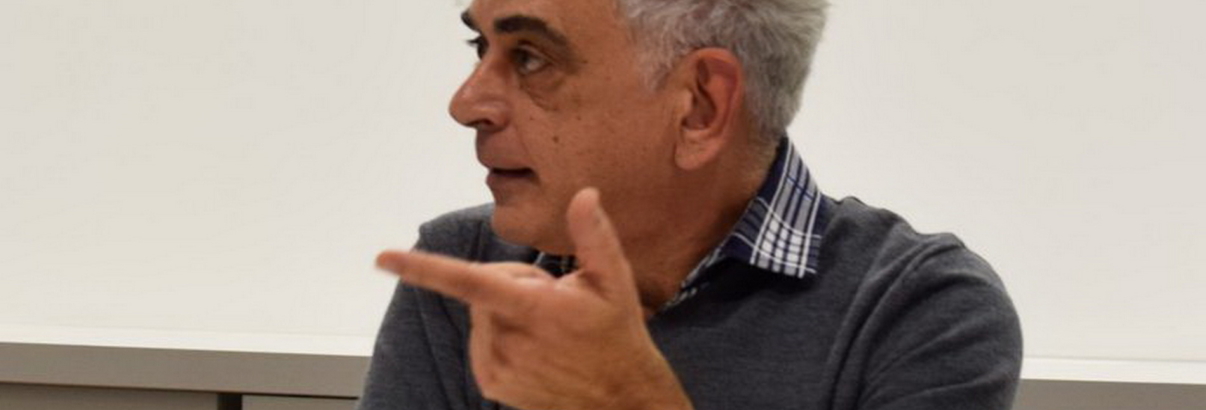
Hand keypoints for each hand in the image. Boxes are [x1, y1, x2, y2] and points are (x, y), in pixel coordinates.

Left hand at [377, 188, 692, 409]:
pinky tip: (535, 346)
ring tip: (549, 329)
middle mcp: (512, 340)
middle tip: (554, 300)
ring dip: (506, 311)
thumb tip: (583, 194)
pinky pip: (481, 340)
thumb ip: (593, 234)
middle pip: (486, 285)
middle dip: (513, 282)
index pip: (471, 281)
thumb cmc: (616, 334)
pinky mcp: (492, 383)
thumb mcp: (614, 280)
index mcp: (536, 308)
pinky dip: (500, 335)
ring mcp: (499, 365)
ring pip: (482, 314)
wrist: (622, 398)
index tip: (384, 258)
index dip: (424, 268)